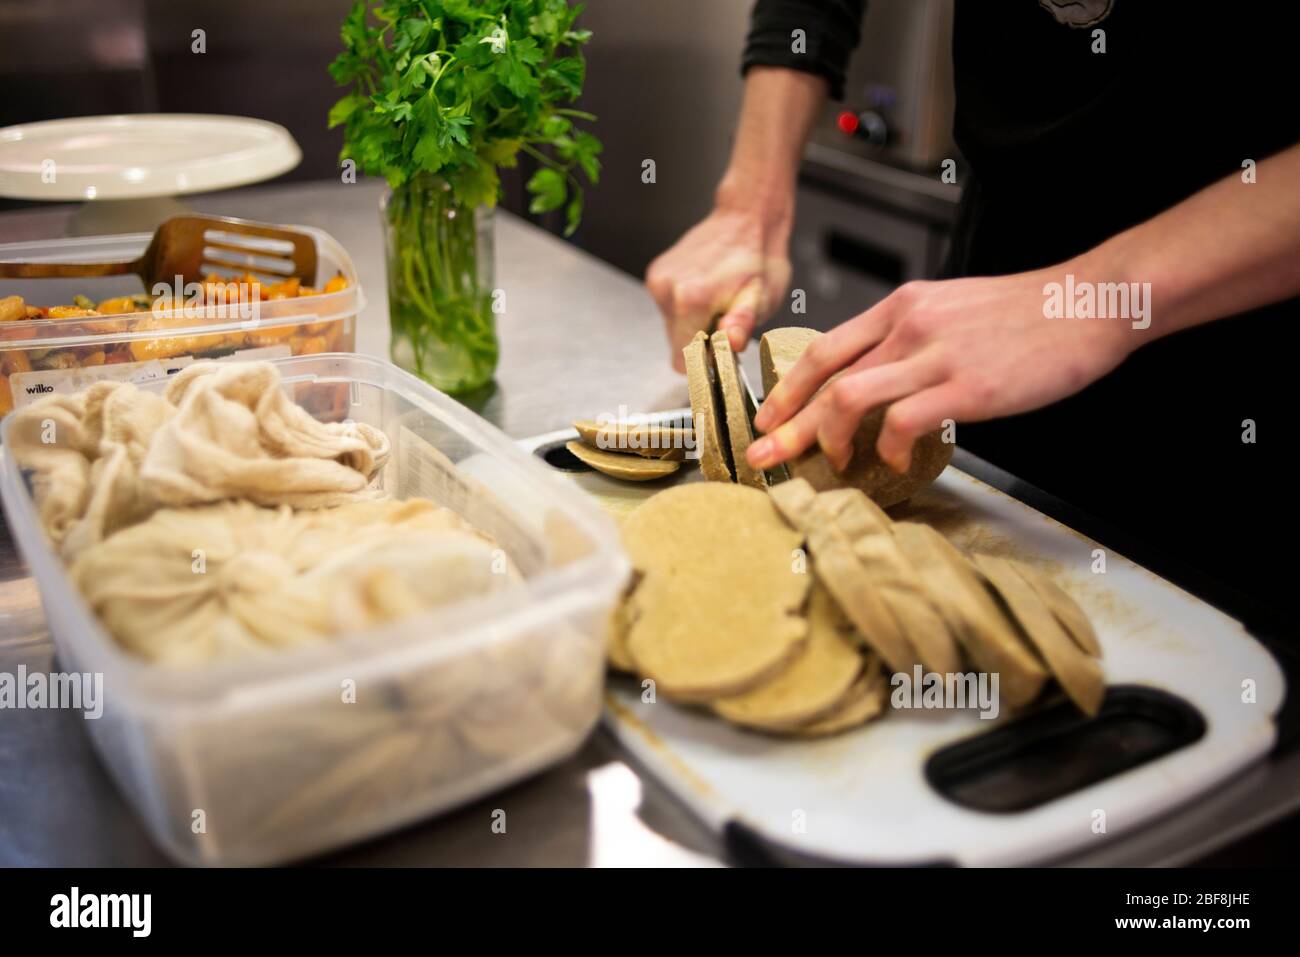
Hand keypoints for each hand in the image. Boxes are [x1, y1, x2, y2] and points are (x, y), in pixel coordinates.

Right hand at [645, 204, 791, 371]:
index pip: (683, 361)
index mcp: (690, 300)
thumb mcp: (761, 297)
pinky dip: (687, 307)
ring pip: (673, 327)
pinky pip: (669, 308)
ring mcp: (658, 280)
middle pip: (677, 344)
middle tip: (726, 318)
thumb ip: (741, 324)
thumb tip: (730, 343)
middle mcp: (666, 290)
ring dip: (695, 323)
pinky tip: (707, 289)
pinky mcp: (656, 273)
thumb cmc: (758, 257)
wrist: (746, 217)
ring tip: (719, 300)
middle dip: (701, 340)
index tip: (722, 348)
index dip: (705, 361)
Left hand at [748, 266, 1137, 473]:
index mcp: (902, 306)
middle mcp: (908, 325)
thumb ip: (909, 338)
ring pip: (850, 398)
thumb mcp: (951, 310)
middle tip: (764, 455)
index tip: (770, 420)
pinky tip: (894, 462)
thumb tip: (877, 378)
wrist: (1087, 303)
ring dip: (830, 439)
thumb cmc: (1025, 315)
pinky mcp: (966, 386)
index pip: (825, 349)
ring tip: (833, 463)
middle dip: (786, 422)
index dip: (789, 389)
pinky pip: (903, 423)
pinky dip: (889, 449)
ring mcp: (935, 354)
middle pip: (825, 378)